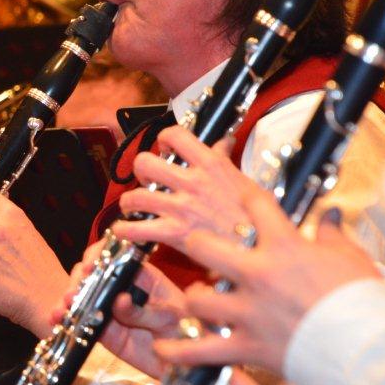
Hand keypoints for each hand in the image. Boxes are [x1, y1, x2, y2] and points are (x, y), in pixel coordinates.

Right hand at [62, 239, 186, 377]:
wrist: (190, 367)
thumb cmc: (190, 333)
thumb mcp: (173, 317)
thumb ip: (147, 311)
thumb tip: (119, 300)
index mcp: (142, 274)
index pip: (116, 254)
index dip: (100, 255)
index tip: (91, 265)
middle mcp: (121, 286)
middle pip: (92, 272)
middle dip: (79, 279)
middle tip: (74, 293)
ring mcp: (109, 308)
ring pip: (81, 294)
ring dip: (68, 298)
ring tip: (62, 309)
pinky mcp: (102, 331)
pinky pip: (80, 321)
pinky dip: (64, 318)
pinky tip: (55, 319)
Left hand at [111, 126, 255, 250]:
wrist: (261, 248)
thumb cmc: (256, 217)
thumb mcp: (244, 180)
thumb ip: (225, 159)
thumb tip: (224, 142)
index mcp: (209, 166)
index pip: (175, 135)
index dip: (164, 139)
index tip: (165, 149)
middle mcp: (192, 183)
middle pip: (145, 163)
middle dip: (140, 170)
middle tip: (148, 179)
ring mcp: (181, 207)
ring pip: (135, 196)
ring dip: (129, 201)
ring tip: (133, 206)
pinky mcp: (175, 232)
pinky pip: (137, 229)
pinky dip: (125, 230)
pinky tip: (124, 230)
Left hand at [153, 190, 379, 373]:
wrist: (369, 346)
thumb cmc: (360, 301)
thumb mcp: (348, 257)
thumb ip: (330, 232)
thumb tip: (329, 213)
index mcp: (283, 247)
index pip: (255, 205)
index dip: (246, 195)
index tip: (239, 194)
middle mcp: (257, 275)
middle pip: (203, 245)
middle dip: (196, 242)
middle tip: (199, 245)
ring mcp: (248, 311)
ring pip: (197, 298)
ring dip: (194, 298)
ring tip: (199, 297)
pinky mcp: (247, 345)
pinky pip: (202, 350)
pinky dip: (179, 352)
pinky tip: (165, 349)